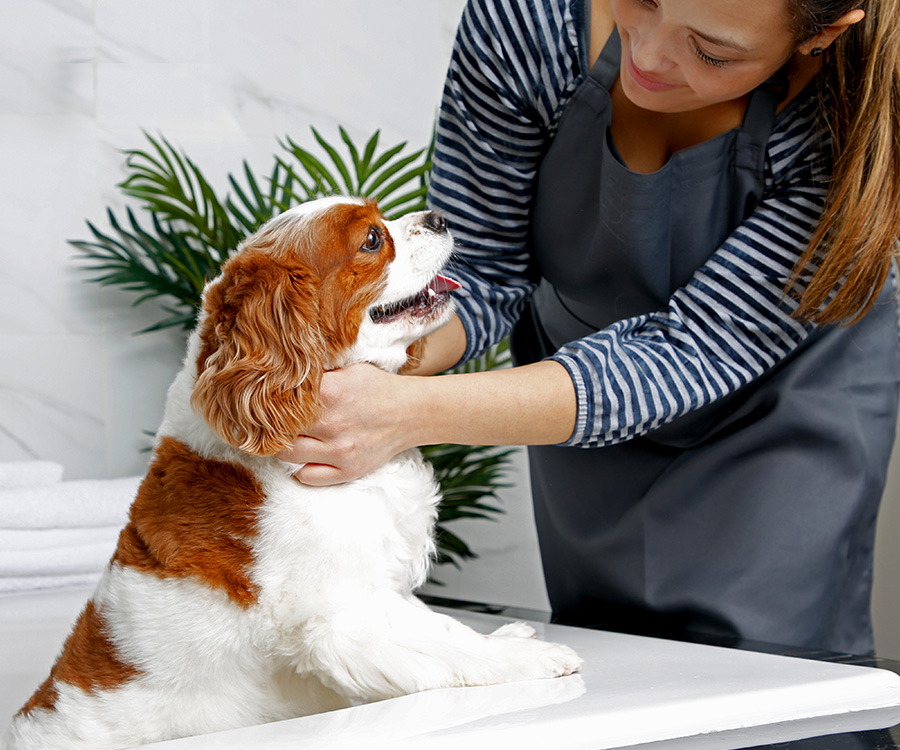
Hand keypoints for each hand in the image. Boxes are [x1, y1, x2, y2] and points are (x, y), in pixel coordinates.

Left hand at [277, 363, 412, 485]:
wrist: (411, 413)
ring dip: (283, 446)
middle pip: (279, 430)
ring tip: (287, 437)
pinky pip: (307, 477)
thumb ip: (317, 374)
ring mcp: (340, 451)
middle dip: (272, 425)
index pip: (280, 400)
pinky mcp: (348, 471)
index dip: (268, 401)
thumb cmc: (376, 388)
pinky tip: (306, 456)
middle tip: (269, 422)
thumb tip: (279, 374)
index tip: (263, 401)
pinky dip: (300, 468)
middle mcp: (333, 423)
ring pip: (288, 455)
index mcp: (331, 392)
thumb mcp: (348, 369)